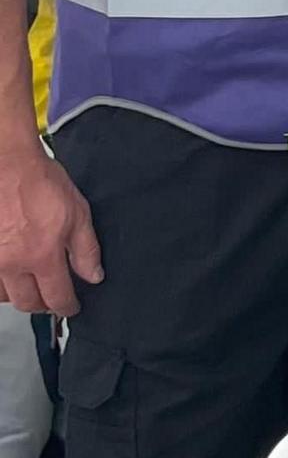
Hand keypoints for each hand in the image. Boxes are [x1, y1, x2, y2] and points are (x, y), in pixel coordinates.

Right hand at [0, 147, 100, 313]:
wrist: (6, 163)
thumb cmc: (40, 182)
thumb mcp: (77, 213)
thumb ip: (85, 249)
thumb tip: (93, 276)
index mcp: (41, 256)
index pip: (56, 297)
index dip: (67, 307)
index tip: (71, 309)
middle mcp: (11, 264)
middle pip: (27, 303)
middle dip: (43, 306)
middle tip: (53, 300)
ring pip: (3, 296)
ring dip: (19, 295)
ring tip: (32, 286)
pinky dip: (1, 284)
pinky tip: (10, 275)